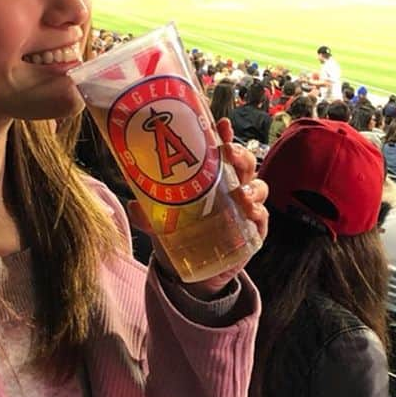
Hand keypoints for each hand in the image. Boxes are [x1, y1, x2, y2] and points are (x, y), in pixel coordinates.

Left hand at [126, 117, 268, 298]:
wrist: (192, 272)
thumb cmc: (179, 234)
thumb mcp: (160, 223)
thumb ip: (147, 215)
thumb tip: (132, 205)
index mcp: (212, 176)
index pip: (221, 149)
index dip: (224, 134)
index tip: (223, 124)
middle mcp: (232, 186)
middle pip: (244, 163)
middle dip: (240, 155)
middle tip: (229, 153)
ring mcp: (245, 208)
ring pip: (258, 187)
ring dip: (252, 187)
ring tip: (241, 194)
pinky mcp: (253, 231)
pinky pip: (263, 218)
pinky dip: (260, 214)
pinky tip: (252, 214)